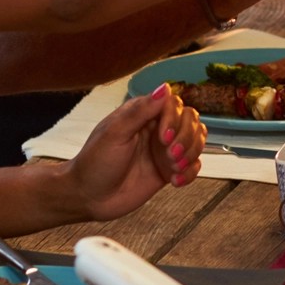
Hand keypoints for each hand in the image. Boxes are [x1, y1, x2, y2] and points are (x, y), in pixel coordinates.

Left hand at [66, 83, 206, 219]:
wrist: (88, 198)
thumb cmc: (95, 162)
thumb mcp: (114, 134)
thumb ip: (140, 111)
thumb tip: (165, 87)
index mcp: (143, 114)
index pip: (175, 104)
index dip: (175, 119)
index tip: (162, 138)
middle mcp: (158, 128)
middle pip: (191, 120)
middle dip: (186, 138)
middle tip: (170, 156)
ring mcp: (164, 150)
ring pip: (196, 140)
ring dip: (191, 153)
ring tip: (174, 169)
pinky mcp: (169, 170)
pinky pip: (193, 165)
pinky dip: (191, 172)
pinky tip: (175, 181)